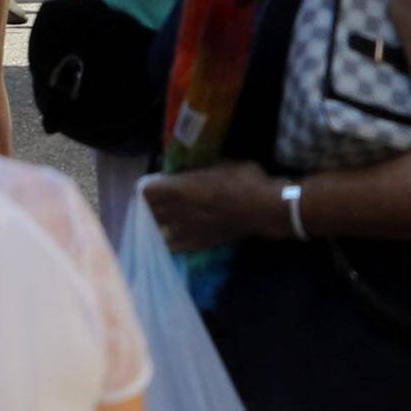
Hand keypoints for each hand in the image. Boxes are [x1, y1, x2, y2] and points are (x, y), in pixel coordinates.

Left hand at [140, 166, 278, 253]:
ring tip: (157, 221)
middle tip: (149, 203)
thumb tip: (195, 168)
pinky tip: (169, 239)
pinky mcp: (199, 243)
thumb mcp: (223, 163)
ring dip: (155, 225)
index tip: (149, 185)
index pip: (147, 192)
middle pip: (149, 212)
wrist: (264, 208)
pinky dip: (169, 242)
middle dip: (147, 207)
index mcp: (181, 188)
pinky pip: (175, 247)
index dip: (145, 187)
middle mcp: (178, 210)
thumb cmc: (245, 180)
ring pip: (158, 230)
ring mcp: (187, 229)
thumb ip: (203, 169)